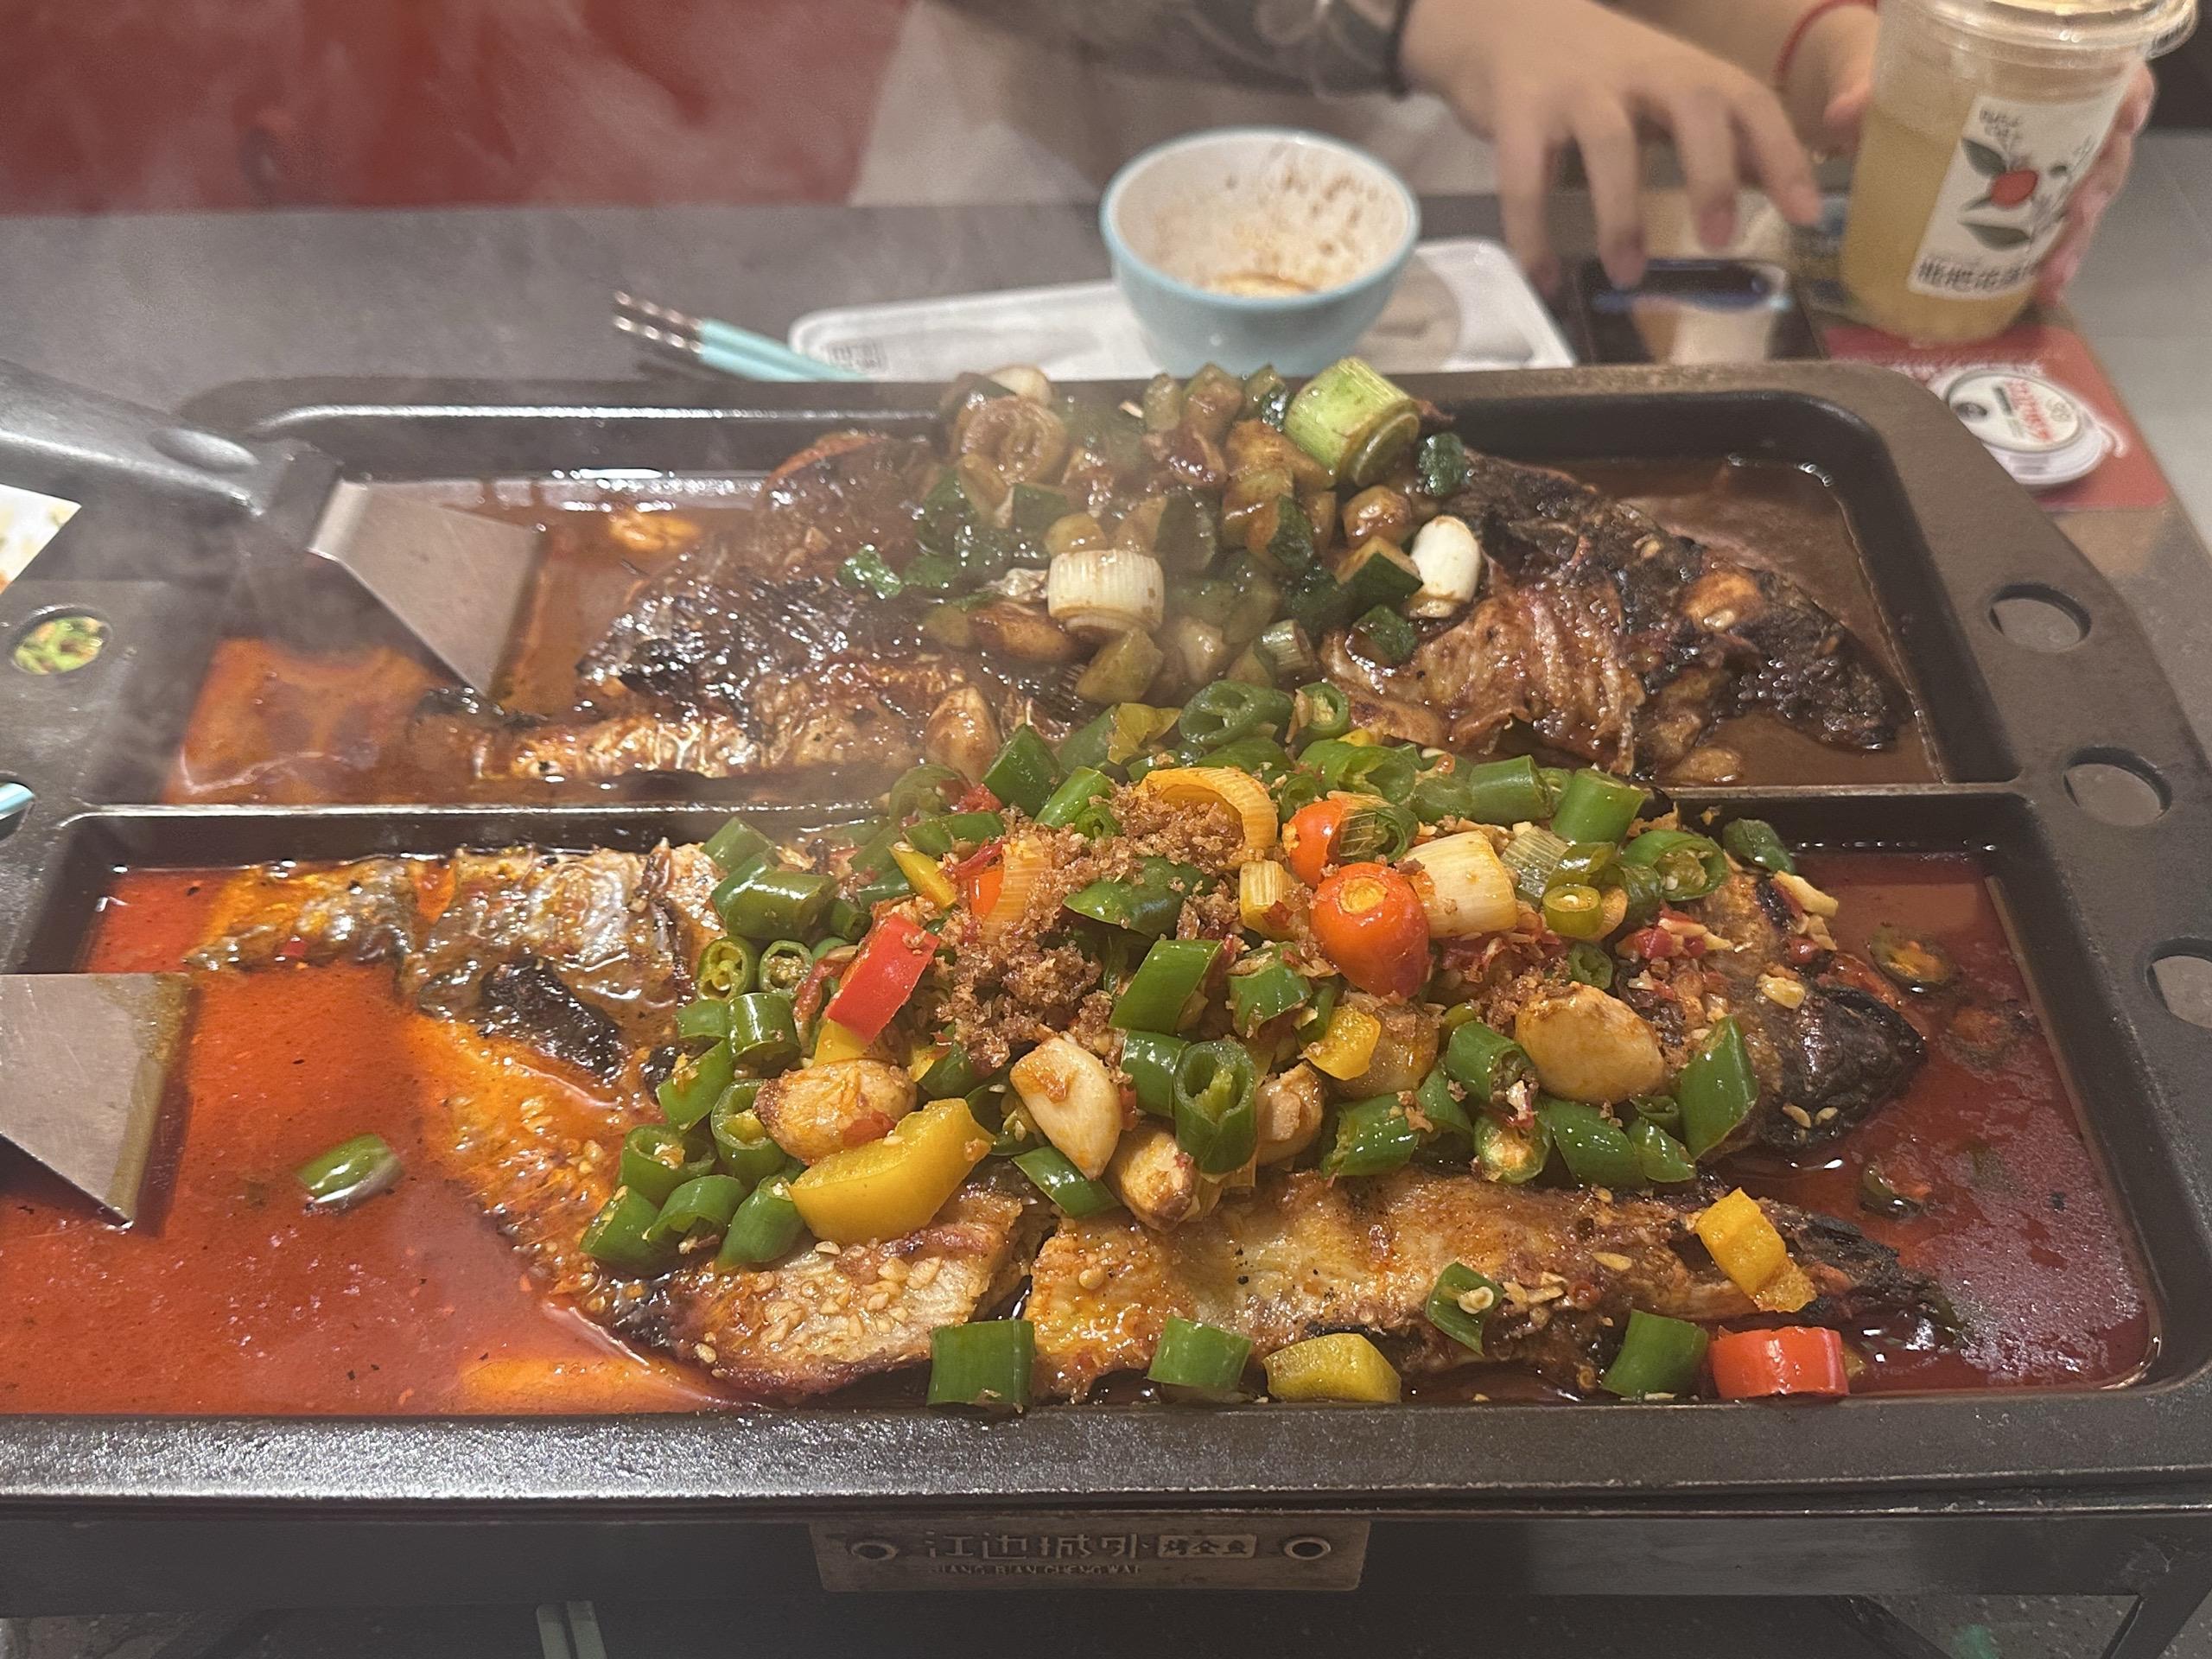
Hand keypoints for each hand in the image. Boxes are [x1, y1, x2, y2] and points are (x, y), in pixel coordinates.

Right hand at [1401, 0, 1823, 291]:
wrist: (1499, 21)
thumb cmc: (1594, 68)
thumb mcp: (1660, 85)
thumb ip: (1712, 131)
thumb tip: (1777, 185)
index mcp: (1682, 67)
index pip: (1748, 101)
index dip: (1782, 155)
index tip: (1805, 214)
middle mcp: (1637, 69)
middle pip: (1692, 106)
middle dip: (1712, 174)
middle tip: (1717, 239)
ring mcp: (1576, 87)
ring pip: (1610, 144)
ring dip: (1622, 215)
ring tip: (1627, 274)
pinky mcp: (1516, 110)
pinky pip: (1524, 178)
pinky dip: (1533, 233)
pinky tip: (1543, 276)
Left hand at [1810, 22, 2153, 302]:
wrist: (1872, 100)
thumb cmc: (1897, 74)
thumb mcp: (1882, 71)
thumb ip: (1867, 89)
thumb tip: (1843, 112)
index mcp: (2043, 68)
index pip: (2109, 74)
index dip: (2127, 96)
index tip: (2123, 122)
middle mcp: (2057, 115)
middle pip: (2104, 147)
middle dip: (2099, 186)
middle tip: (2078, 213)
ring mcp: (2042, 163)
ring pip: (2083, 197)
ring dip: (2074, 238)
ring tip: (2052, 274)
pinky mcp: (2019, 202)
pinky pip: (2048, 230)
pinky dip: (2047, 260)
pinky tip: (2040, 290)